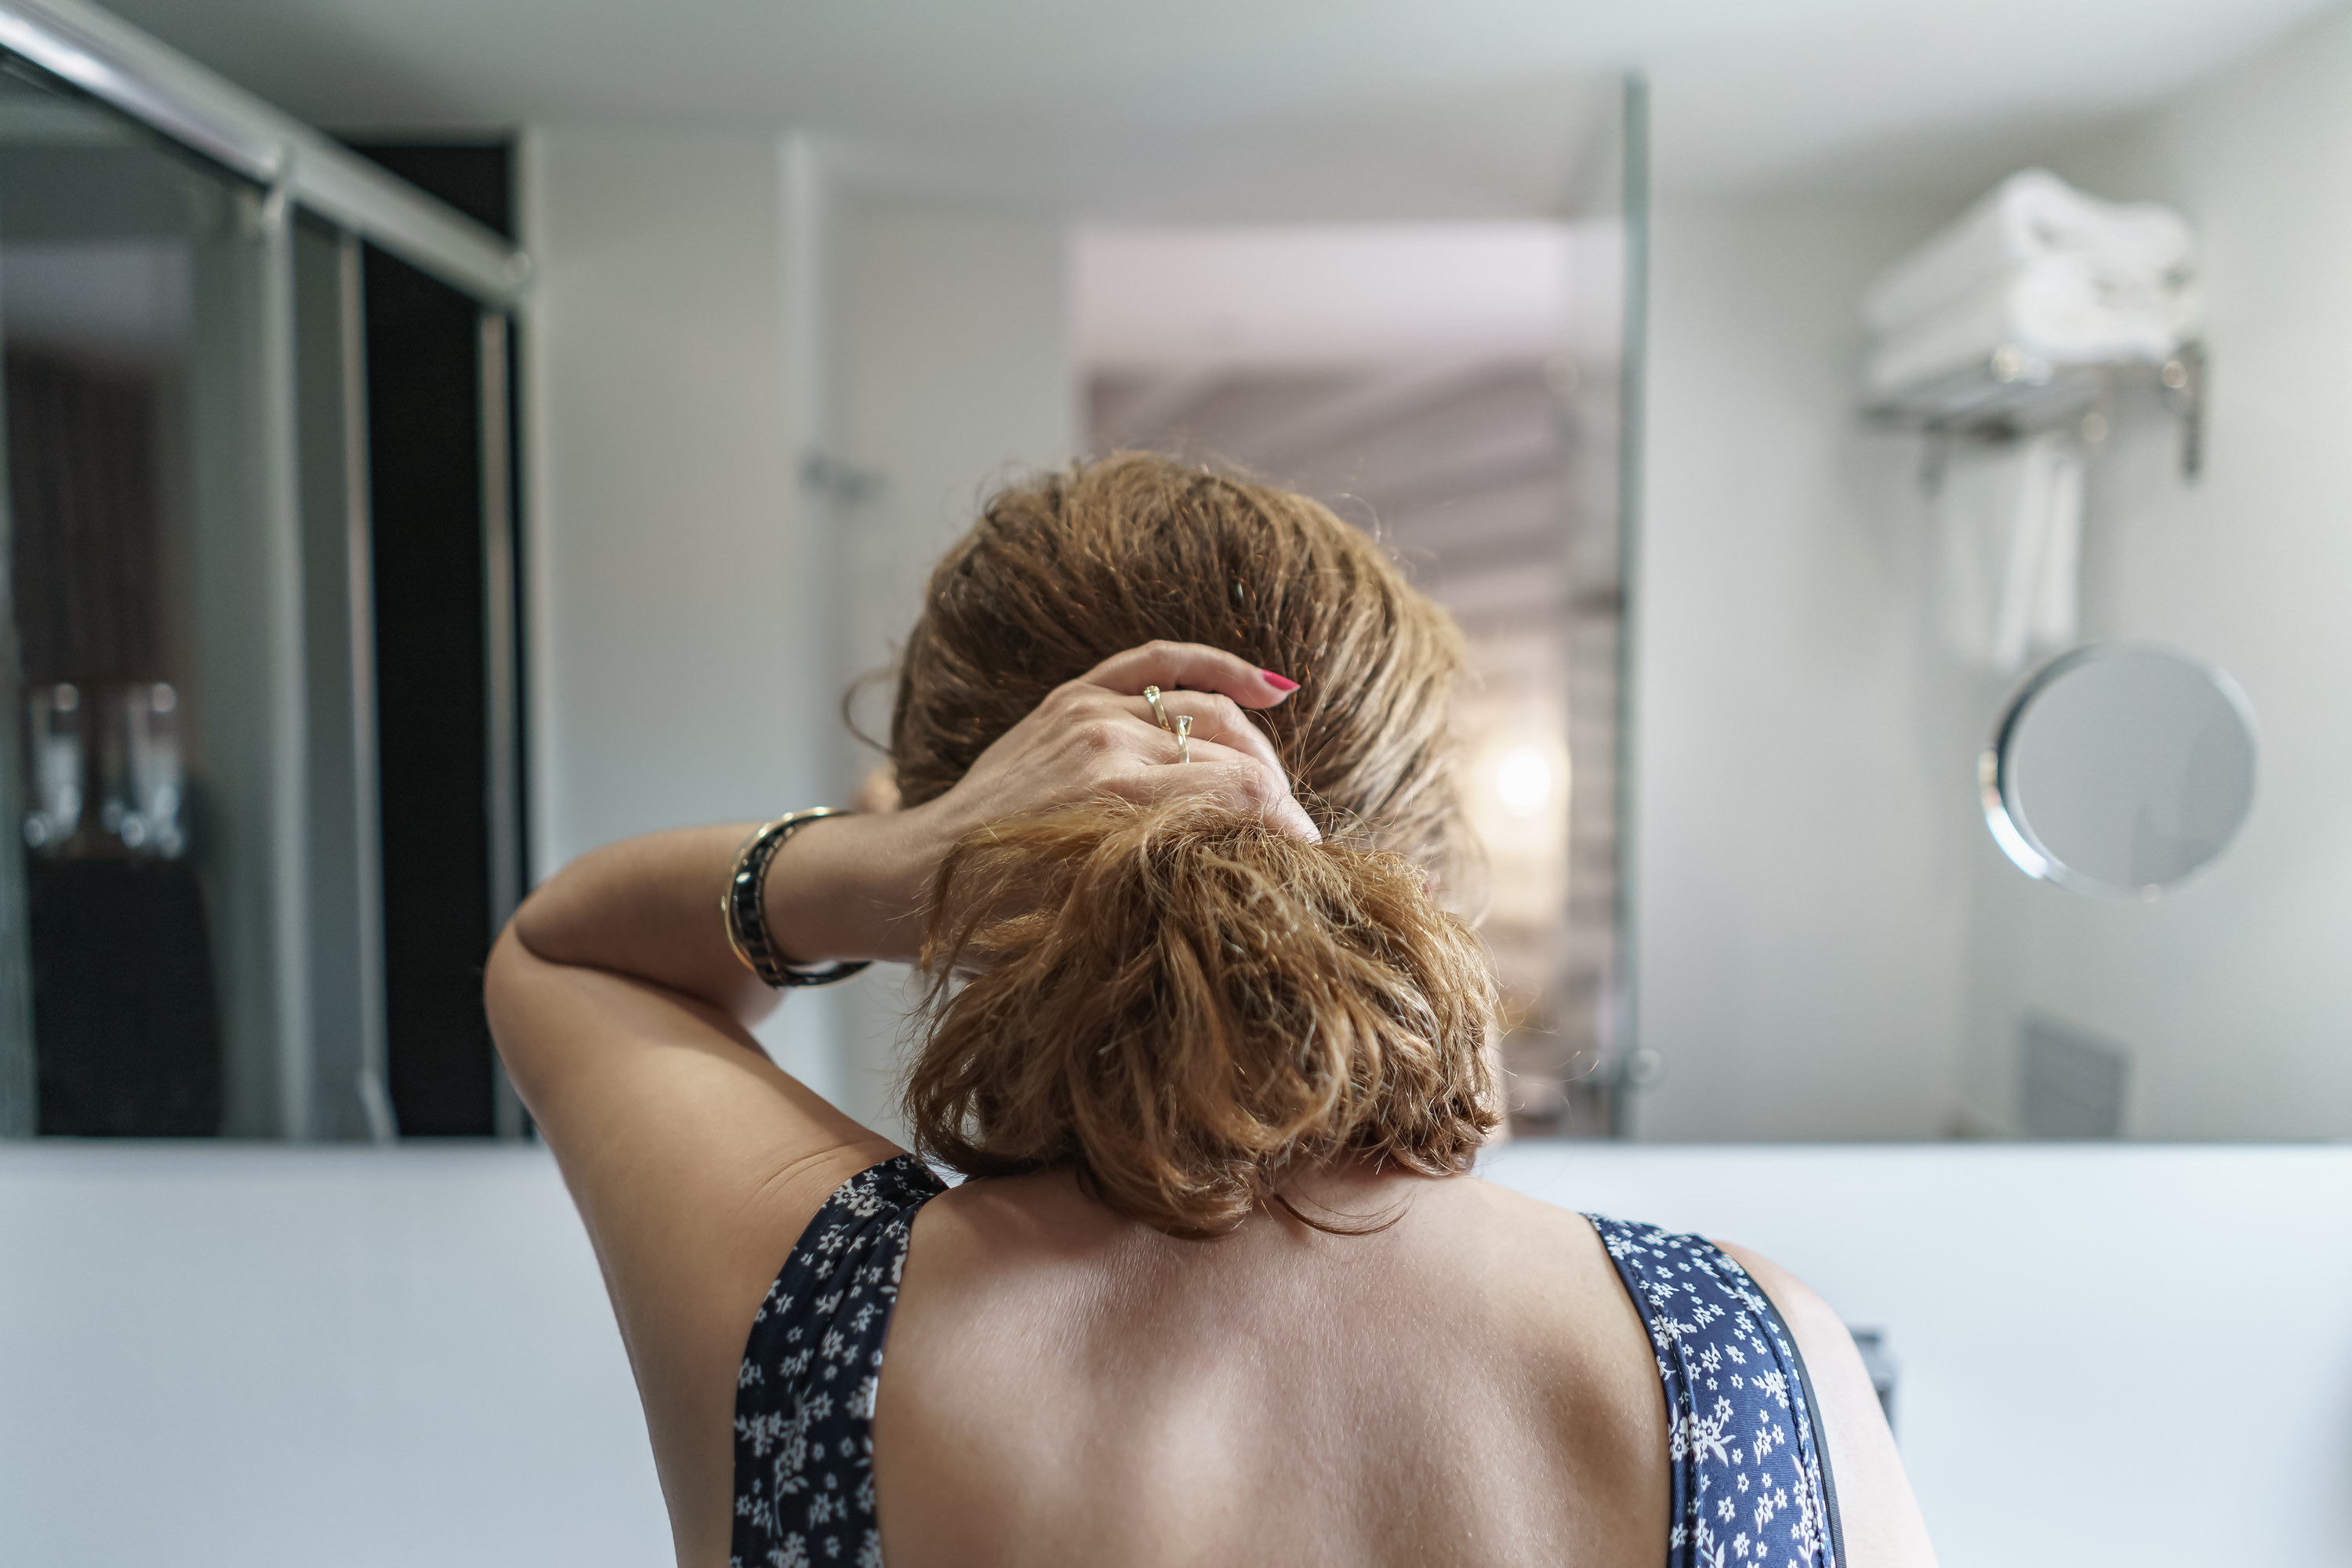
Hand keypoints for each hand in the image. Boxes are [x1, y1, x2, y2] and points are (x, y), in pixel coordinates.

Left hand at [765, 643, 1309, 965]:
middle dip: (1279, 801)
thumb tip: (1257, 891)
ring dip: (1256, 754)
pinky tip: (1273, 686)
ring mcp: (1090, 712)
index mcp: (1117, 805)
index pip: (1246, 797)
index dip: (1292, 830)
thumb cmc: (998, 925)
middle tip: (1295, 844)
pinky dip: (1218, 666)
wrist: (911, 879)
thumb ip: (1172, 897)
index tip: (1314, 865)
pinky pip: (1160, 663)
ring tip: (1275, 798)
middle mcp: (1109, 746)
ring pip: (1210, 714)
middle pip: (1238, 756)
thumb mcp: (1091, 929)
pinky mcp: (1072, 697)